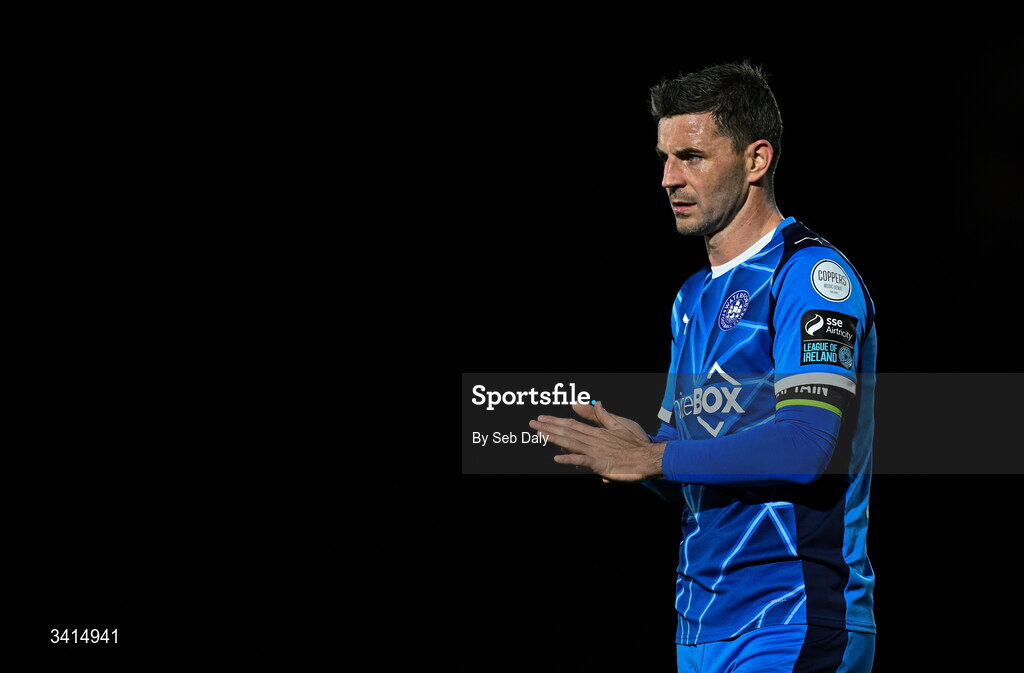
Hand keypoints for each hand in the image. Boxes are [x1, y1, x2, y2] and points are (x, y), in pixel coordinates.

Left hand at [530, 401, 664, 481]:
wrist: (649, 457)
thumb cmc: (636, 443)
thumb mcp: (620, 424)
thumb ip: (604, 416)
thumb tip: (596, 402)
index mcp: (596, 432)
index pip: (572, 424)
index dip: (556, 421)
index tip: (542, 418)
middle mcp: (593, 440)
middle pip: (567, 431)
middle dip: (549, 427)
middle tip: (532, 423)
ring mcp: (596, 452)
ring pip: (571, 443)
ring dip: (554, 438)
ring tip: (539, 434)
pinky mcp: (600, 464)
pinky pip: (582, 461)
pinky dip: (570, 459)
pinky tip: (557, 458)